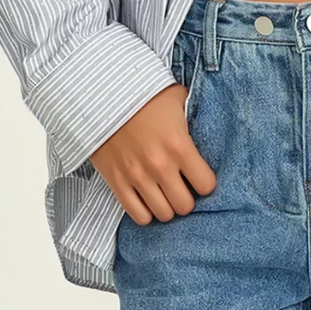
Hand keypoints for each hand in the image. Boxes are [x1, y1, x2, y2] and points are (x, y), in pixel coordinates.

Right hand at [90, 83, 217, 223]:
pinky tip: (147, 198)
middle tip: (182, 186)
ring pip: (163, 214)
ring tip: (164, 192)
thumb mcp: (178, 98)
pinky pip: (137, 215)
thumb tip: (207, 124)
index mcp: (180, 146)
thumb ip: (195, 115)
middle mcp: (160, 166)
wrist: (102, 95)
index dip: (205, 182)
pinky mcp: (116, 182)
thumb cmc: (143, 95)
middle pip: (185, 206)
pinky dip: (145, 212)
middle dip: (186, 197)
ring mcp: (137, 177)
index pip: (206, 185)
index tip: (200, 176)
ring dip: (167, 205)